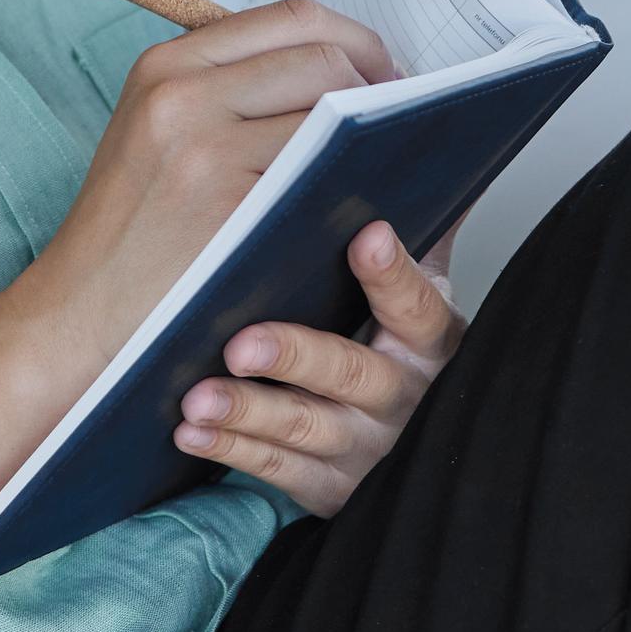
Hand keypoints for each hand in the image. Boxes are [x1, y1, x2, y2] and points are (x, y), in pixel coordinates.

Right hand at [38, 0, 396, 345]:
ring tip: (375, 162)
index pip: (292, 17)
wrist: (77, 314)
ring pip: (333, 115)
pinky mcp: (231, 206)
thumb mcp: (154, 133)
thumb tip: (336, 67)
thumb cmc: (127, 233)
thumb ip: (228, 89)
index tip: (379, 72)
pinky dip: (351, 183)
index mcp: (166, 66)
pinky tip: (353, 202)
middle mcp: (182, 94)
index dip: (355, 39)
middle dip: (374, 85)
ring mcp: (206, 150)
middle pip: (322, 56)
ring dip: (368, 137)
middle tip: (393, 122)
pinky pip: (323, 176)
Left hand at [176, 220, 464, 516]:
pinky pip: (276, 469)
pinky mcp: (329, 487)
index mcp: (432, 341)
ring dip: (248, 412)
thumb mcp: (422, 294)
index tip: (366, 235)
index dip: (393, 274)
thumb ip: (425, 230)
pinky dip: (230, 450)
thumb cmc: (397, 347)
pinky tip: (190, 430)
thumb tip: (440, 144)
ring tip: (197, 395)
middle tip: (241, 343)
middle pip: (352, 373)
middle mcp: (404, 397)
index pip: (417, 306)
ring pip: (305, 427)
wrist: (409, 447)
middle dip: (295, 357)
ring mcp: (366, 448)